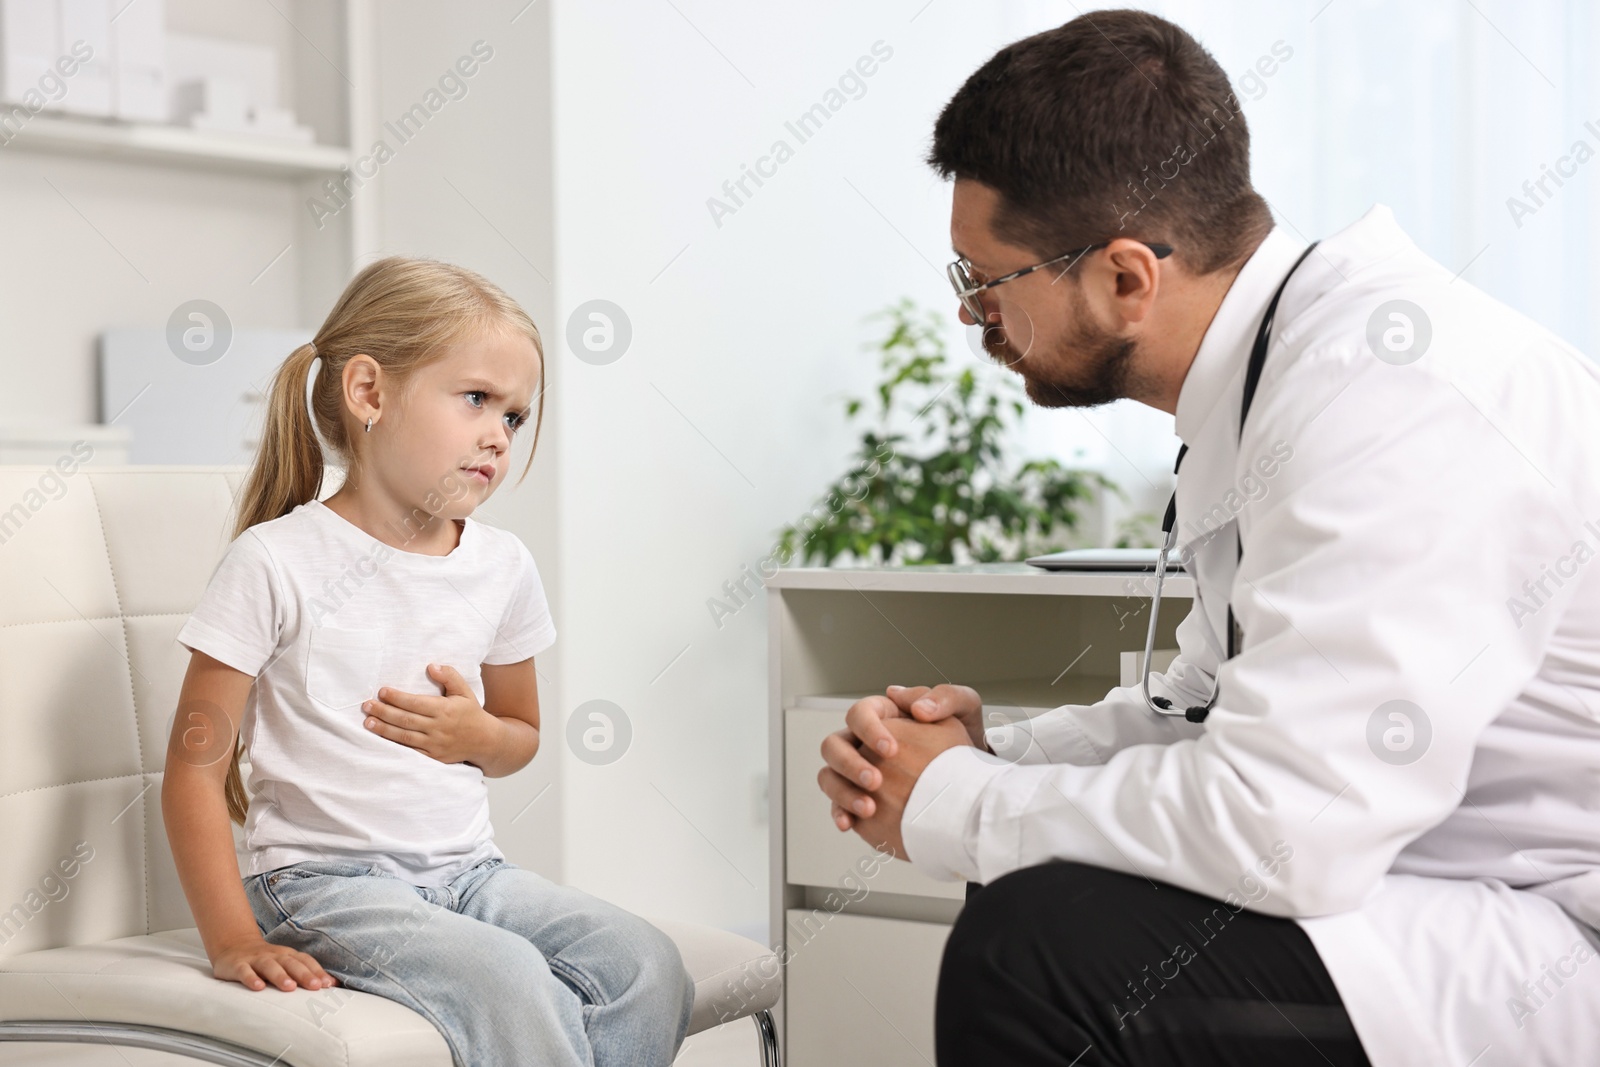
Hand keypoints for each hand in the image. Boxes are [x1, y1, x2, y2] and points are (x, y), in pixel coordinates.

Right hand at [213, 937, 338, 991]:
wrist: (234, 946)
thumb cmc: (266, 960)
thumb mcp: (285, 963)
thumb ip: (306, 972)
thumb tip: (333, 984)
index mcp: (287, 955)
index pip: (305, 961)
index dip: (317, 971)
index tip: (328, 985)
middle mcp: (274, 955)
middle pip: (291, 963)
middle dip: (304, 974)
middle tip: (316, 987)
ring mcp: (255, 960)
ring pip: (270, 966)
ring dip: (281, 976)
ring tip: (290, 987)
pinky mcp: (238, 965)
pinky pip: (245, 971)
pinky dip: (251, 978)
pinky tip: (258, 987)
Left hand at [363, 663, 498, 765]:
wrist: (485, 741)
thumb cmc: (471, 713)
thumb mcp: (464, 691)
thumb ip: (449, 676)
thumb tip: (431, 666)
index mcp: (445, 710)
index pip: (415, 703)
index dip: (397, 697)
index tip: (382, 691)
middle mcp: (438, 728)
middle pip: (406, 720)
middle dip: (384, 712)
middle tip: (367, 705)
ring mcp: (435, 744)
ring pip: (404, 737)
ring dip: (384, 729)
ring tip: (368, 722)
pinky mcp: (433, 757)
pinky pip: (410, 751)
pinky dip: (394, 745)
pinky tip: (382, 739)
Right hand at [818, 716, 975, 858]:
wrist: (971, 785)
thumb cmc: (963, 744)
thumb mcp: (964, 711)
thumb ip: (945, 698)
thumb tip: (918, 708)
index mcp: (883, 716)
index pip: (859, 714)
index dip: (868, 730)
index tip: (891, 750)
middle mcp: (863, 743)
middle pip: (834, 745)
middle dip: (850, 764)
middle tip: (877, 781)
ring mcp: (858, 773)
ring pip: (830, 776)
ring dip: (842, 792)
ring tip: (868, 808)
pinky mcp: (860, 799)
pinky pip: (839, 806)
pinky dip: (840, 814)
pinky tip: (850, 823)